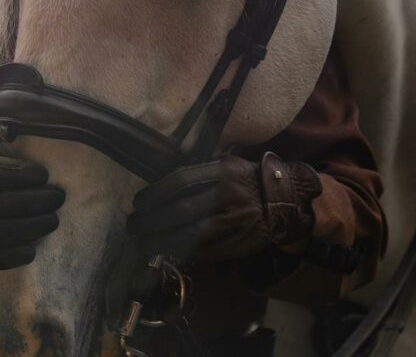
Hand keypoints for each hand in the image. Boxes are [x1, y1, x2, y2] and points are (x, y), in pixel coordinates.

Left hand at [126, 152, 320, 262]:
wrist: (282, 200)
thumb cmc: (244, 179)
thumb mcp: (224, 164)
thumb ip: (197, 172)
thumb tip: (159, 183)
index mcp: (222, 171)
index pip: (180, 181)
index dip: (155, 193)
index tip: (138, 202)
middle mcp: (228, 196)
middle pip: (181, 210)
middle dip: (152, 220)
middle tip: (133, 224)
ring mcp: (234, 222)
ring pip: (191, 235)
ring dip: (162, 240)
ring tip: (144, 240)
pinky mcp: (238, 244)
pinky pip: (205, 251)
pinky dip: (182, 252)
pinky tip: (167, 250)